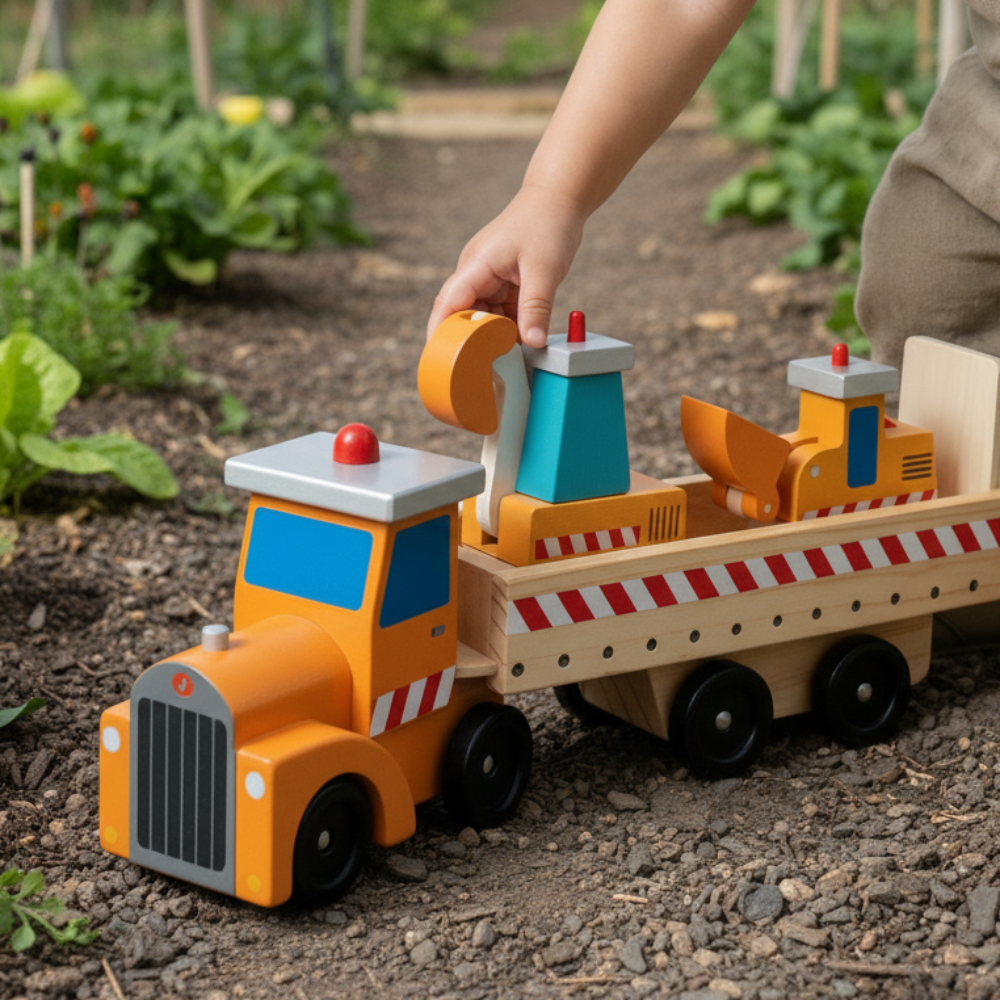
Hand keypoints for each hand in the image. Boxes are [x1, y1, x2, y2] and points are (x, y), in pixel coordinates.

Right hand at [427, 183, 585, 347]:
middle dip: (471, 342)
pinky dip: (509, 328)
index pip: (448, 305)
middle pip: (462, 316)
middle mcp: (476, 273)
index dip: (441, 334)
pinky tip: (521, 343)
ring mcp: (488, 278)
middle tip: (483, 371)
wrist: (558, 198)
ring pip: (483, 317)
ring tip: (507, 360)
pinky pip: (500, 313)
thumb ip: (536, 309)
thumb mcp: (544, 270)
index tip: (442, 361)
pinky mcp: (503, 283)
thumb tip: (533, 344)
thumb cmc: (547, 224)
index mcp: (475, 265)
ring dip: (494, 337)